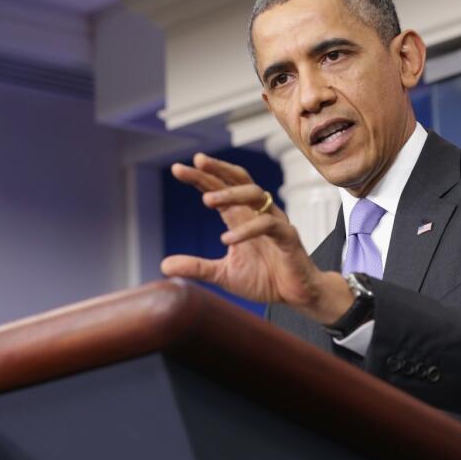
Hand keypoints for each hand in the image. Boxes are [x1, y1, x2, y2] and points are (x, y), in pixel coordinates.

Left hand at [160, 153, 352, 322]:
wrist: (297, 296)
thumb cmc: (265, 279)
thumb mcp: (223, 275)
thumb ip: (197, 268)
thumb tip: (163, 266)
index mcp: (241, 218)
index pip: (219, 189)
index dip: (201, 177)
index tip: (178, 168)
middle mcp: (257, 214)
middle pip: (238, 180)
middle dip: (217, 170)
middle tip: (195, 163)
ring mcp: (275, 223)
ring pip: (256, 195)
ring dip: (231, 194)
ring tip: (207, 200)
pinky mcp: (288, 238)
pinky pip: (268, 226)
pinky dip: (247, 230)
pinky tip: (227, 240)